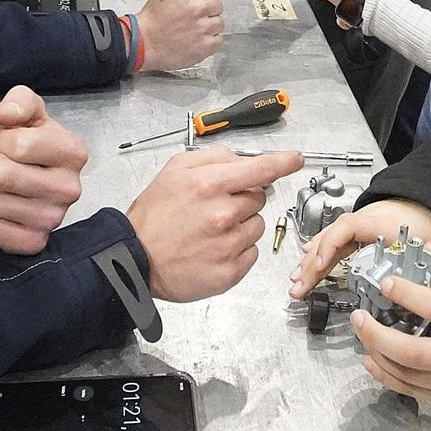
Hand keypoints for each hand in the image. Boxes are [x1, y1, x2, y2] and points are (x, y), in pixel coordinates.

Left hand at [0, 87, 88, 254]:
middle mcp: (71, 189)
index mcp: (74, 153)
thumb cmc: (27, 142)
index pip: (19, 144)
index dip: (0, 139)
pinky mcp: (34, 242)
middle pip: (0, 175)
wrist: (24, 175)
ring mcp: (53, 220)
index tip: (5, 142)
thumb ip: (19, 101)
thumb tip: (7, 114)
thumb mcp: (28, 111)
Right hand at [126, 148, 304, 300]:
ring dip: (241, 225)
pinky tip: (214, 248)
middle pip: (259, 198)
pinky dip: (238, 249)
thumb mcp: (175, 170)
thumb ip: (214, 158)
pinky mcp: (230, 272)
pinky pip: (252, 252)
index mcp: (209, 185)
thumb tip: (244, 160)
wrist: (135, 258)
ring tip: (211, 230)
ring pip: (257, 226)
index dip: (283, 162)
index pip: (261, 169)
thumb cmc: (153, 215)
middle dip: (243, 199)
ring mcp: (228, 245)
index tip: (294, 159)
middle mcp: (222, 215)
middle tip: (215, 207)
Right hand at [134, 0, 223, 71]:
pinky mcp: (205, 45)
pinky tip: (194, 39)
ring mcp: (203, 27)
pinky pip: (218, 40)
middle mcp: (198, 6)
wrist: (144, 41)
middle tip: (188, 16)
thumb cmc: (155, 14)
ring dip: (208, 26)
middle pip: (218, 6)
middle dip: (206, 11)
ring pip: (219, 23)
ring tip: (190, 28)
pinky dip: (208, 42)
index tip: (191, 2)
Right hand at [289, 199, 430, 299]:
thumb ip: (424, 266)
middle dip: (312, 264)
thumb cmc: (428, 223)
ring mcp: (358, 227)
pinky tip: (307, 265)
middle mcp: (365, 222)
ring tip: (297, 282)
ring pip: (329, 241)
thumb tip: (419, 288)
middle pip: (332, 238)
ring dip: (311, 262)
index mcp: (383, 222)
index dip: (330, 245)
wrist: (427, 208)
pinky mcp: (357, 235)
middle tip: (300, 286)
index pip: (348, 226)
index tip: (320, 265)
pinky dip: (318, 256)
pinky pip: (333, 243)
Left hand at [353, 275, 430, 404]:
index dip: (411, 296)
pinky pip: (408, 389)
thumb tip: (421, 248)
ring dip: (378, 353)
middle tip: (358, 317)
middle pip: (416, 352)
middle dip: (380, 336)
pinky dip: (384, 375)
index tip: (386, 283)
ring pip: (408, 374)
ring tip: (362, 332)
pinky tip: (370, 358)